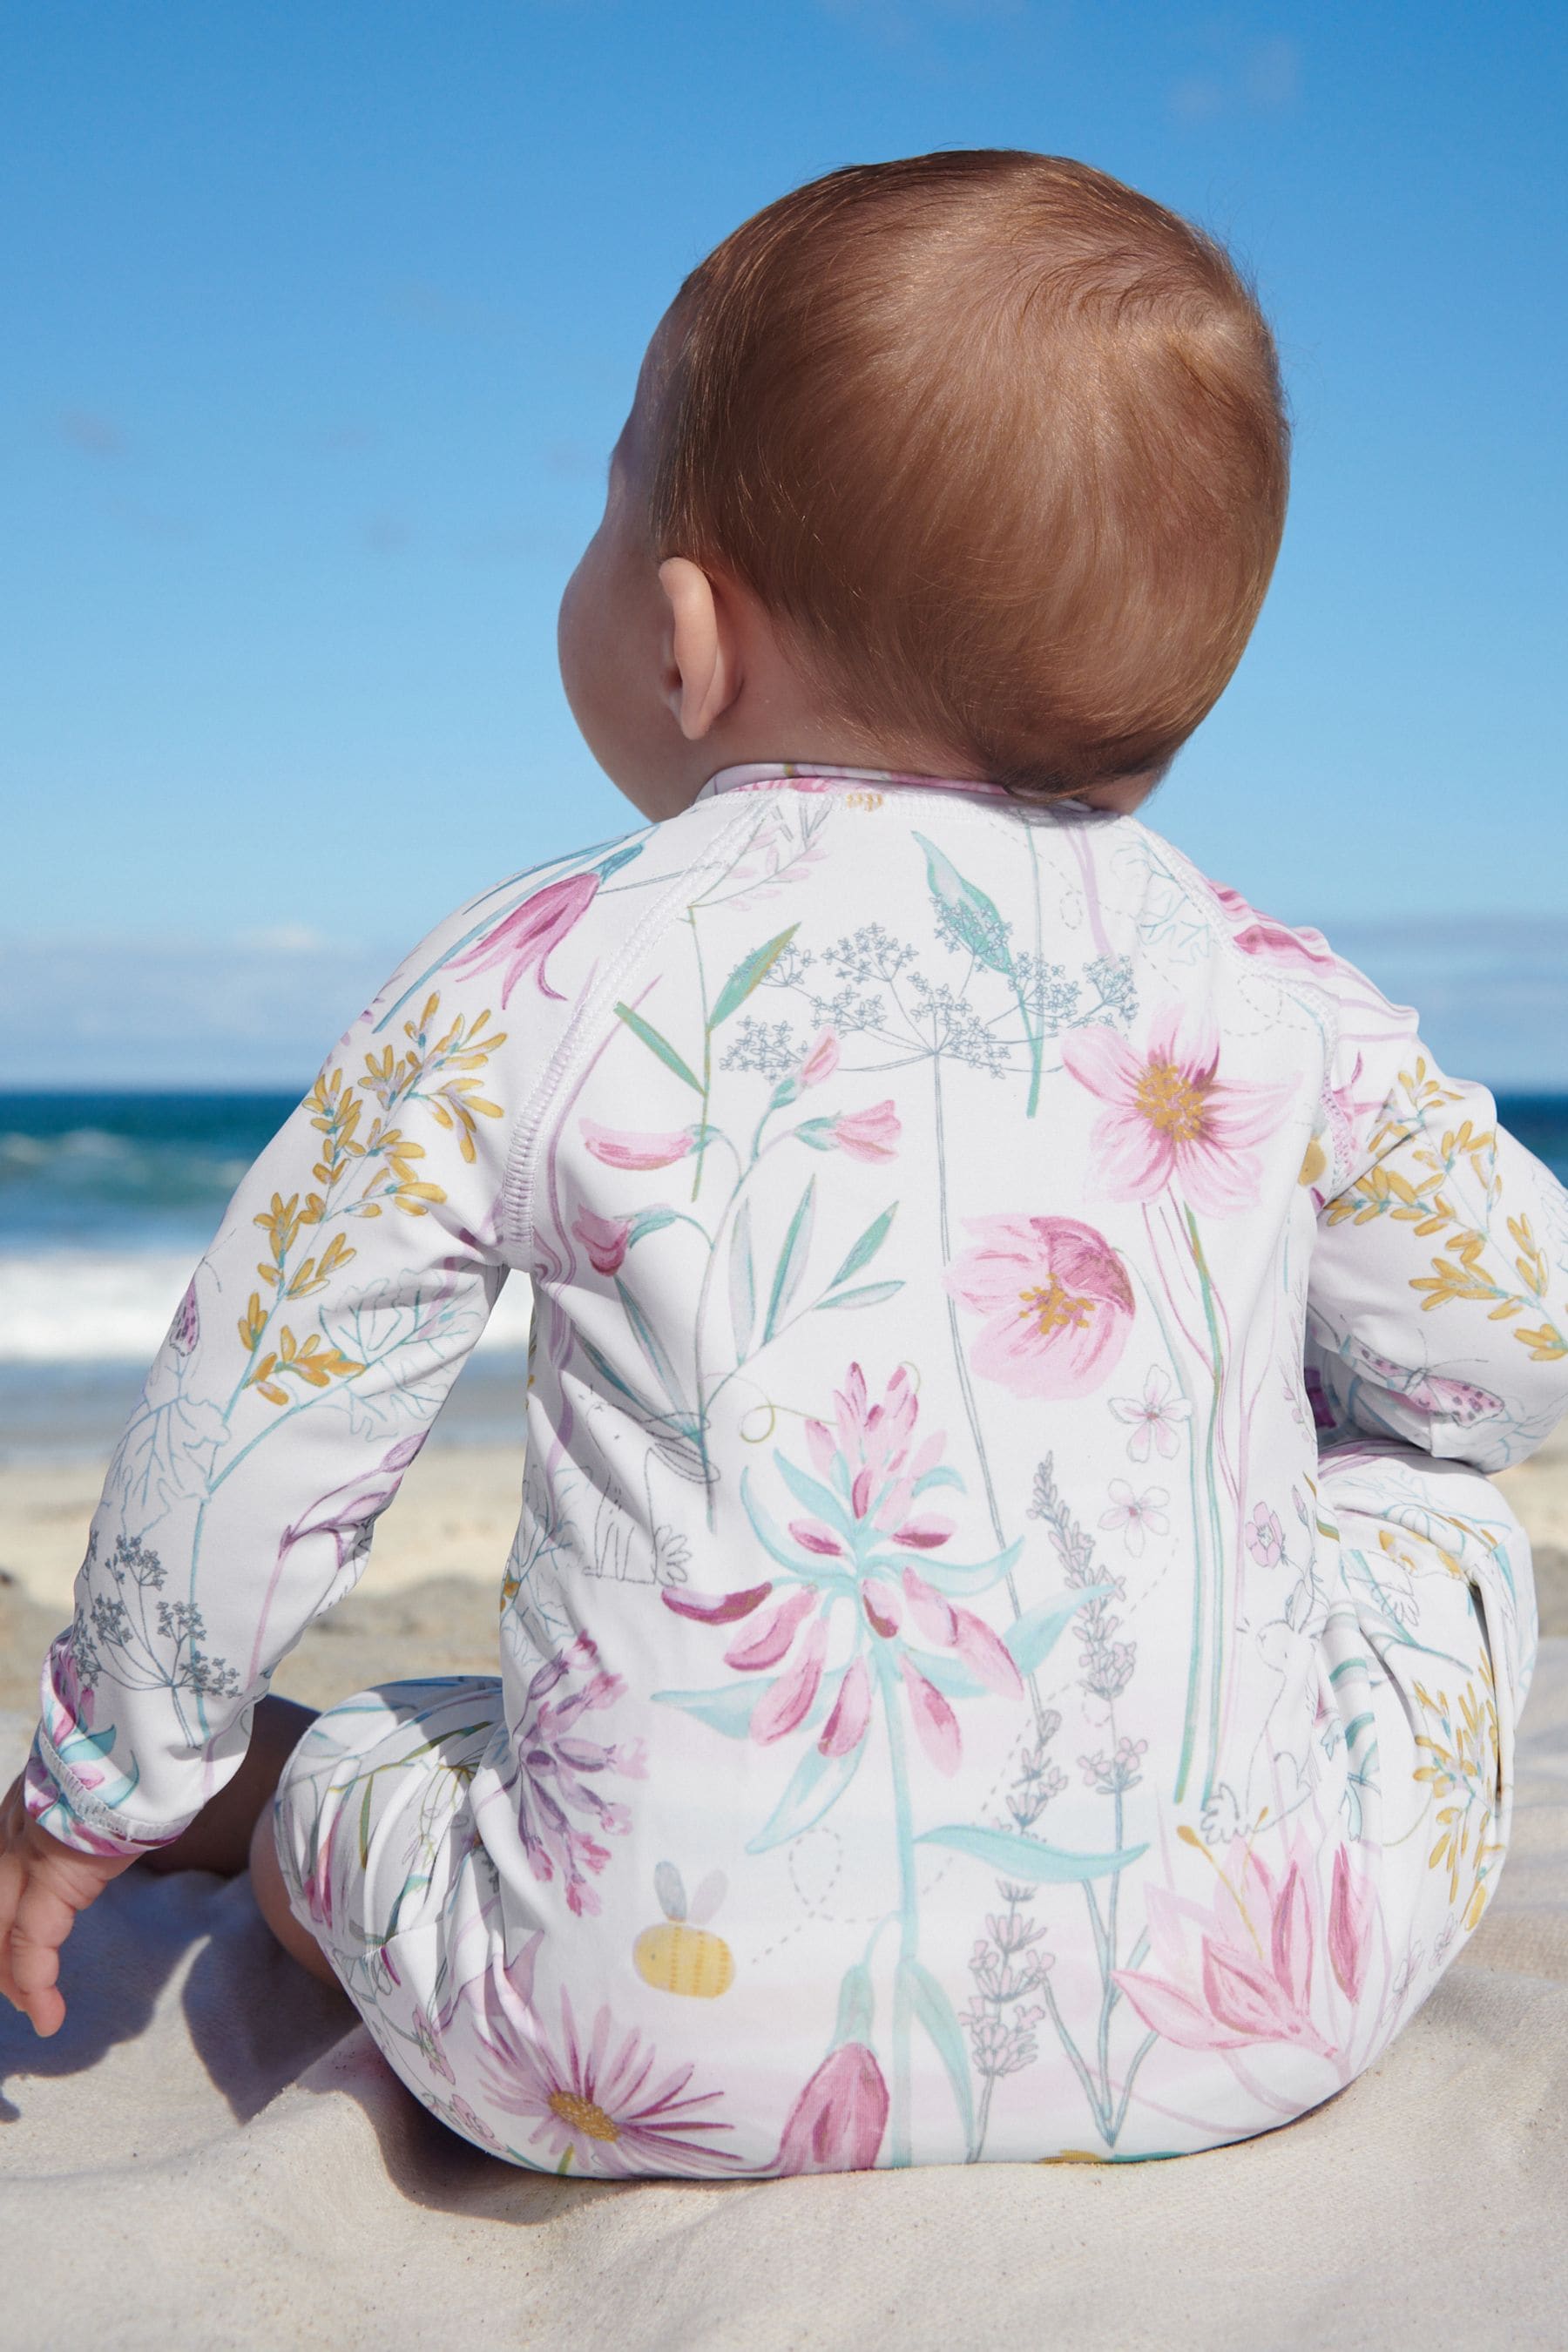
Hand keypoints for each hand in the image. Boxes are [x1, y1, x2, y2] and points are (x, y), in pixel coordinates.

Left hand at [0, 1773, 134, 2035]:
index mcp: (16, 1813)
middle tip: (15, 1990)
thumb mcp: (93, 1780)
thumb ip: (85, 1804)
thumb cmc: (126, 1753)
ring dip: (10, 1980)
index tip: (11, 1943)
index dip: (0, 1916)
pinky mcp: (51, 1882)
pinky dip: (35, 1987)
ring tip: (33, 2011)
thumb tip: (113, 1810)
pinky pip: (32, 1947)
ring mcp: (22, 1859)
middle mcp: (8, 1838)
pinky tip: (49, 2017)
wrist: (131, 1734)